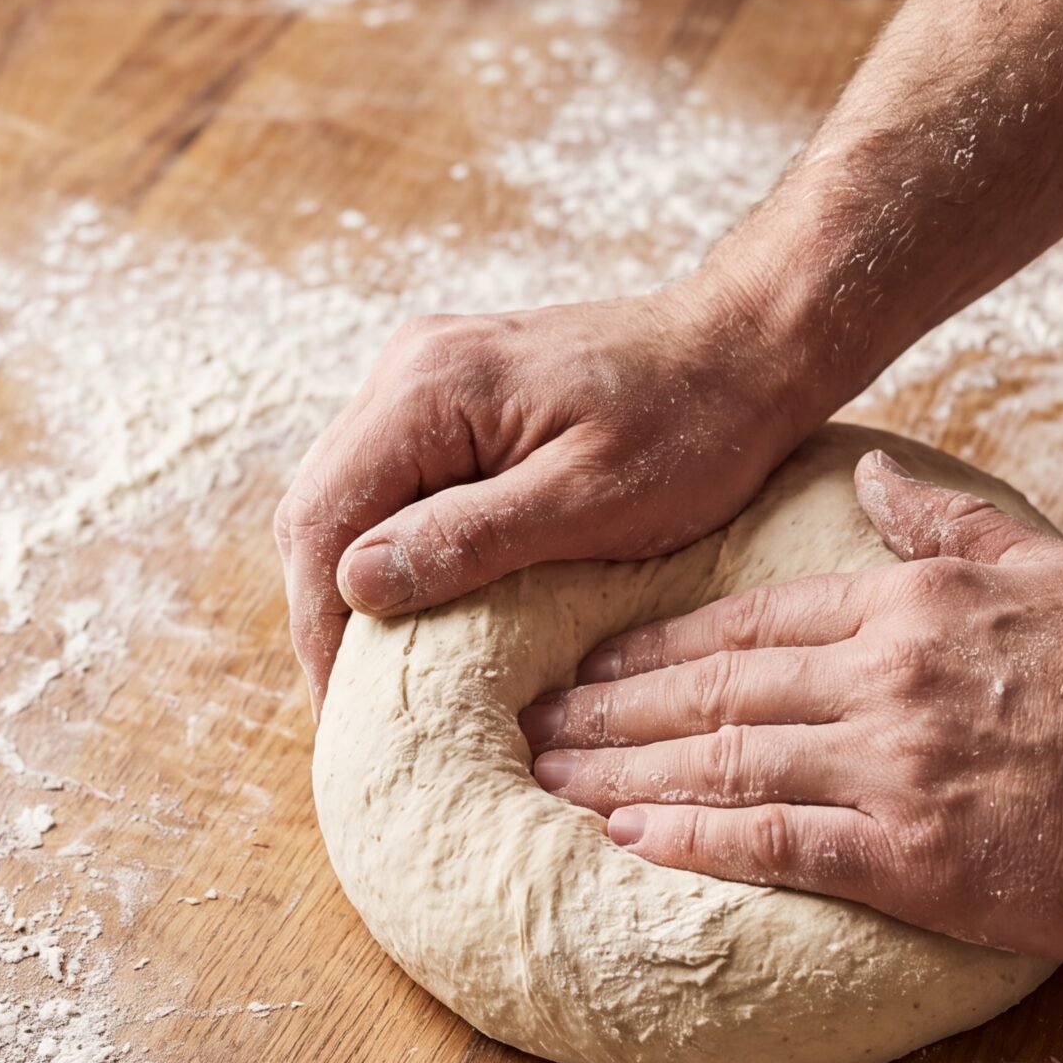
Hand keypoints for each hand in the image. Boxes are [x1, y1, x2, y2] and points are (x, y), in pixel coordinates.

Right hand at [275, 279, 825, 709]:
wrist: (746, 348)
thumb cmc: (692, 425)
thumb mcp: (589, 500)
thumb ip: (469, 538)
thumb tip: (356, 586)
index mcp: (429, 389)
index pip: (322, 520)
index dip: (322, 626)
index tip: (346, 713)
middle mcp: (408, 370)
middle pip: (316, 506)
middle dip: (326, 612)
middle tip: (355, 708)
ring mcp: (426, 378)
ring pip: (345, 496)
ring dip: (351, 584)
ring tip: (379, 672)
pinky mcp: (454, 396)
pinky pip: (390, 482)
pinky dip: (387, 548)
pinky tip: (416, 606)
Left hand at [517, 451, 1062, 962]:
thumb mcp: (1048, 565)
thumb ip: (948, 522)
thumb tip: (874, 475)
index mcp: (907, 608)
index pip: (748, 623)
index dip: (654, 645)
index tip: (588, 661)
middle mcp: (881, 681)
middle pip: (712, 692)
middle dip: (609, 709)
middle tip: (529, 725)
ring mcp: (891, 770)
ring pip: (723, 764)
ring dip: (624, 773)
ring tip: (550, 780)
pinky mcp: (909, 857)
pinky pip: (775, 845)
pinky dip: (694, 841)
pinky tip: (629, 841)